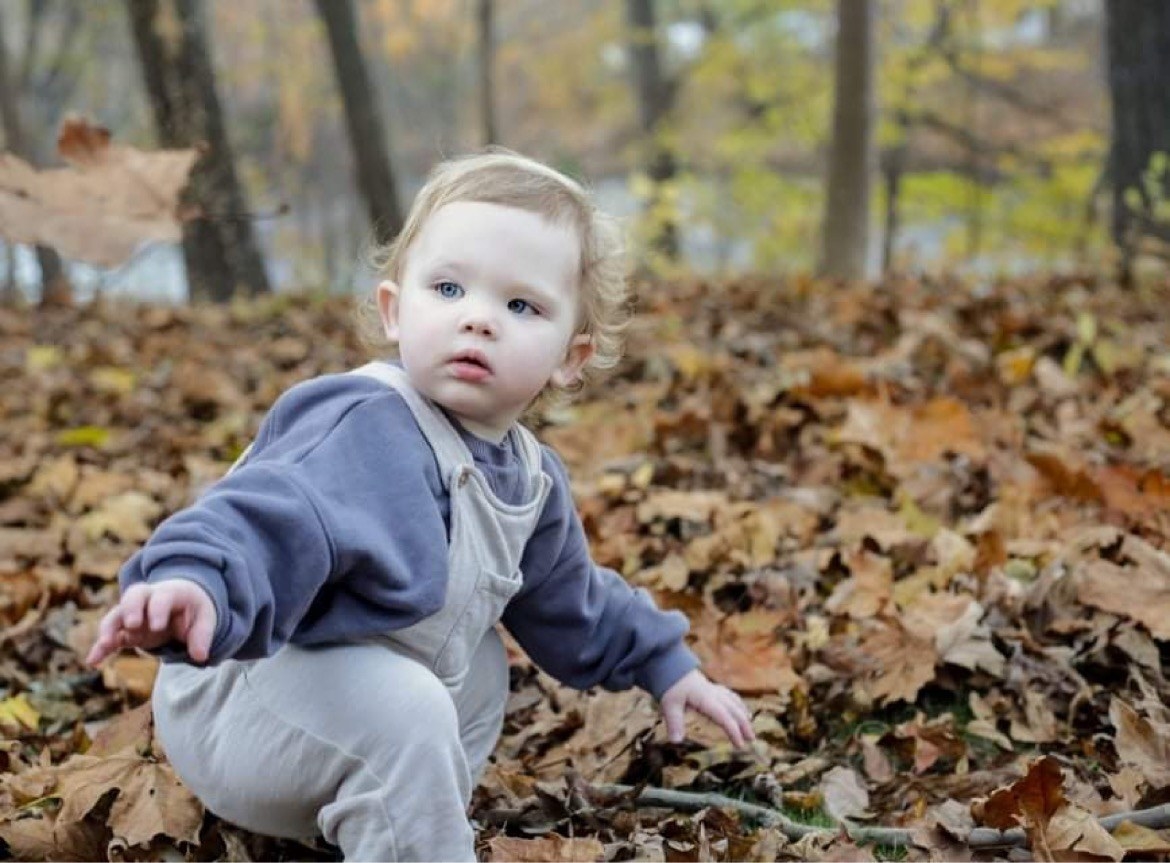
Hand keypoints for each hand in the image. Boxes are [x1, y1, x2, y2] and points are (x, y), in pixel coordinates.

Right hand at [86, 580, 216, 666]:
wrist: (180, 603)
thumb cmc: (193, 609)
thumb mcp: (205, 618)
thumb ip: (203, 636)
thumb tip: (201, 657)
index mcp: (171, 592)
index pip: (162, 597)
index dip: (158, 610)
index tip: (157, 626)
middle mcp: (148, 599)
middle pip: (134, 595)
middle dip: (131, 609)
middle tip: (132, 624)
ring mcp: (134, 613)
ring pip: (117, 614)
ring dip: (110, 628)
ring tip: (106, 643)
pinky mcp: (125, 629)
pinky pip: (110, 636)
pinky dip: (101, 647)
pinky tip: (93, 661)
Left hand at [660, 669, 754, 747]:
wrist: (669, 664)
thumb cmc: (670, 684)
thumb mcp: (670, 704)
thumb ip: (674, 723)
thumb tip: (675, 741)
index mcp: (706, 699)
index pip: (724, 717)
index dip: (733, 731)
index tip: (740, 745)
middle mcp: (713, 694)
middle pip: (734, 709)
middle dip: (744, 724)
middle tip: (751, 740)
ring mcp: (713, 689)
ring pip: (734, 701)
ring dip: (743, 714)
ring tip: (749, 727)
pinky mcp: (710, 687)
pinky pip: (729, 695)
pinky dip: (738, 703)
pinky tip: (739, 709)